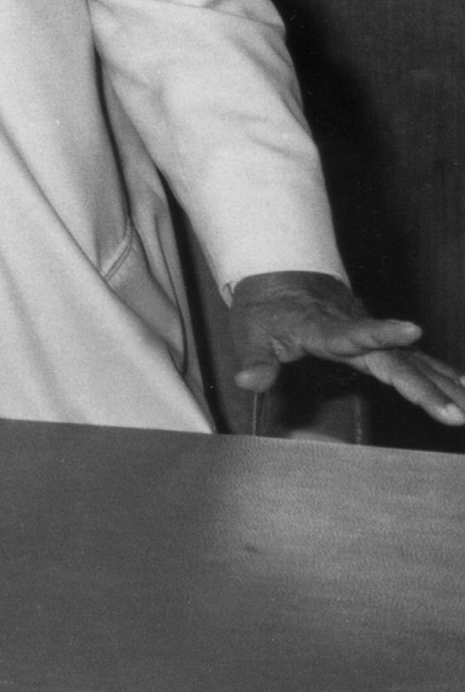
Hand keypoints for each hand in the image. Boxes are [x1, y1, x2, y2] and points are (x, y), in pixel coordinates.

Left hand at [228, 270, 464, 426]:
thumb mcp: (247, 332)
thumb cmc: (266, 310)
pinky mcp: (380, 344)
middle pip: (394, 360)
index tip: (413, 329)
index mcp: (322, 328)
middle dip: (426, 386)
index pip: (352, 334)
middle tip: (454, 413)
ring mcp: (372, 337)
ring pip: (413, 361)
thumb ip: (253, 360)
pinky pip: (416, 360)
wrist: (283, 278)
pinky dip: (442, 373)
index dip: (381, 333)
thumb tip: (247, 382)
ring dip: (444, 385)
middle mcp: (356, 330)